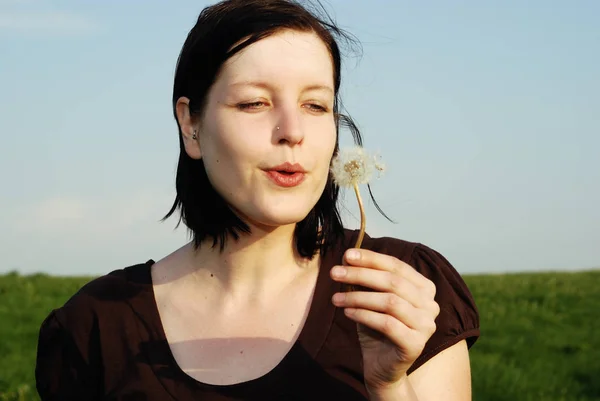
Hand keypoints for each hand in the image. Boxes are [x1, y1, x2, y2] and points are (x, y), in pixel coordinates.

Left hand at [330, 248, 439, 392]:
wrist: (380, 368)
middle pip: (393, 282)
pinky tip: (347, 312)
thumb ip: (365, 279)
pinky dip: (363, 315)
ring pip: (390, 302)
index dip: (371, 258)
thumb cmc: (376, 328)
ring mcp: (426, 325)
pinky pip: (387, 324)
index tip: (347, 255)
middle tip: (334, 273)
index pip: (397, 265)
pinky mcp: (416, 344)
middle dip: (361, 274)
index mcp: (424, 288)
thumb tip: (349, 256)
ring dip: (358, 297)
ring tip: (336, 298)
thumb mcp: (370, 299)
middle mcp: (431, 304)